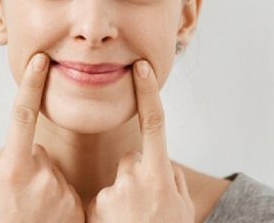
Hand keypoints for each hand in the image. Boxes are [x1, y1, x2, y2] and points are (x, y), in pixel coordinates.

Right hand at [0, 53, 84, 222]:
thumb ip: (6, 163)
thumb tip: (23, 149)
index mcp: (13, 171)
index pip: (21, 117)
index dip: (30, 86)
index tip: (40, 60)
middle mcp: (41, 179)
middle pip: (39, 154)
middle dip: (30, 168)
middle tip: (19, 200)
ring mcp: (62, 195)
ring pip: (53, 174)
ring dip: (45, 187)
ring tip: (33, 215)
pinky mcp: (78, 209)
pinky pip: (67, 192)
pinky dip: (59, 202)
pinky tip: (47, 220)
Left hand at [85, 60, 194, 222]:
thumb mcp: (180, 209)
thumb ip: (171, 180)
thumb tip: (161, 163)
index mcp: (160, 176)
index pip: (155, 124)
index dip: (149, 92)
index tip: (142, 66)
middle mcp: (135, 181)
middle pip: (130, 159)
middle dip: (134, 176)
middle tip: (142, 210)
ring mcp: (112, 196)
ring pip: (115, 182)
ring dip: (119, 199)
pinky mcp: (92, 210)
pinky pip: (99, 201)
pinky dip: (105, 214)